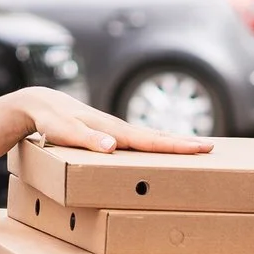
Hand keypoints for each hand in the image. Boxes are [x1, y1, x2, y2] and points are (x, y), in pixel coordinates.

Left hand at [11, 87, 211, 156]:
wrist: (42, 104)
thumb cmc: (52, 120)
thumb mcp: (65, 131)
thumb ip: (87, 139)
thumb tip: (112, 147)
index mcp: (113, 130)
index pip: (150, 141)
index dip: (176, 146)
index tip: (199, 148)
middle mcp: (119, 129)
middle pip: (157, 137)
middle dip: (184, 143)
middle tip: (210, 148)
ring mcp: (116, 130)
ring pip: (151, 138)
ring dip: (173, 143)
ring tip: (195, 148)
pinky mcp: (111, 133)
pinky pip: (139, 140)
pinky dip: (156, 144)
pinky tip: (160, 148)